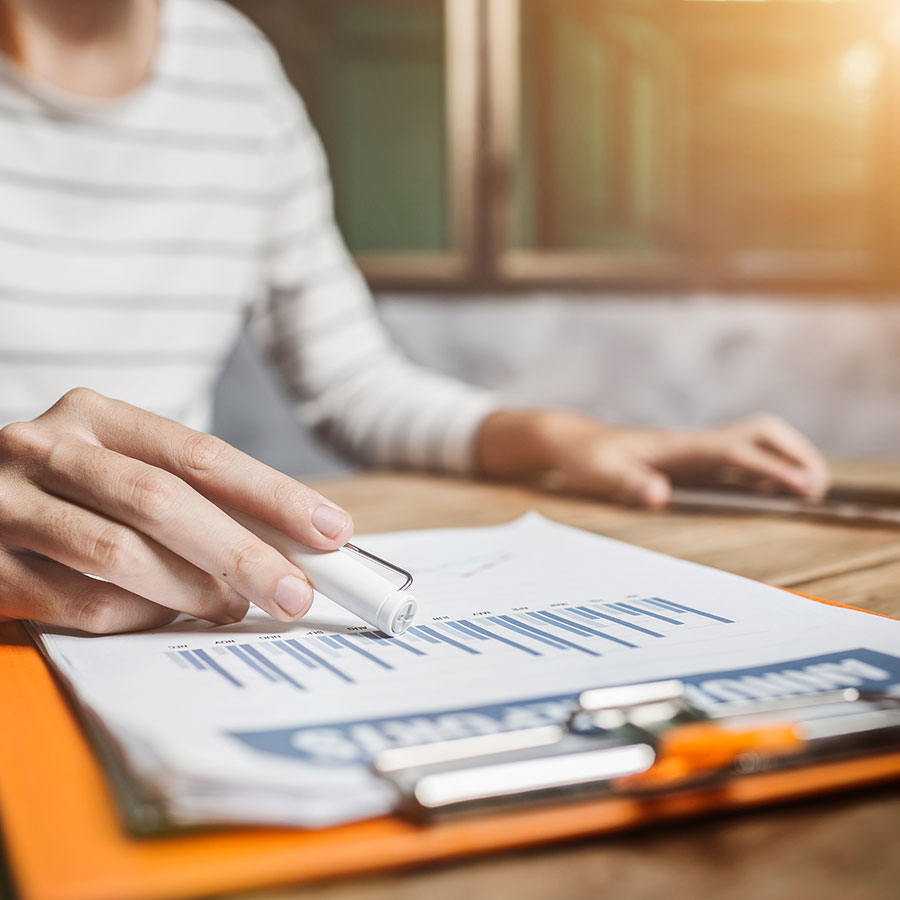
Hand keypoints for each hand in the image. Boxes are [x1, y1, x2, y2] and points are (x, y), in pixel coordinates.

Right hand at [0, 389, 353, 632]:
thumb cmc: (67, 494)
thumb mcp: (122, 471)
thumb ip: (193, 498)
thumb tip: (287, 547)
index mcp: (95, 416)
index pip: (201, 454)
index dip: (272, 495)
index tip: (330, 531)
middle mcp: (45, 450)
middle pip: (164, 502)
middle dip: (243, 554)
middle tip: (295, 592)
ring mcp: (6, 507)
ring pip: (120, 555)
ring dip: (192, 592)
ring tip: (230, 606)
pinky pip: (81, 604)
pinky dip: (138, 617)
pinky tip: (164, 617)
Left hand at [477, 409, 829, 508]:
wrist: (572, 441)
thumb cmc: (584, 457)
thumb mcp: (598, 474)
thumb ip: (627, 484)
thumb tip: (659, 496)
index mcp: (679, 447)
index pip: (736, 451)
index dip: (771, 467)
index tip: (802, 487)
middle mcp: (695, 444)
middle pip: (760, 431)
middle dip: (795, 452)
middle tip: (816, 487)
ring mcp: (696, 450)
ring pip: (756, 442)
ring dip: (787, 459)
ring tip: (809, 491)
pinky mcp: (692, 460)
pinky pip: (741, 459)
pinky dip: (767, 469)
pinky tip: (774, 491)